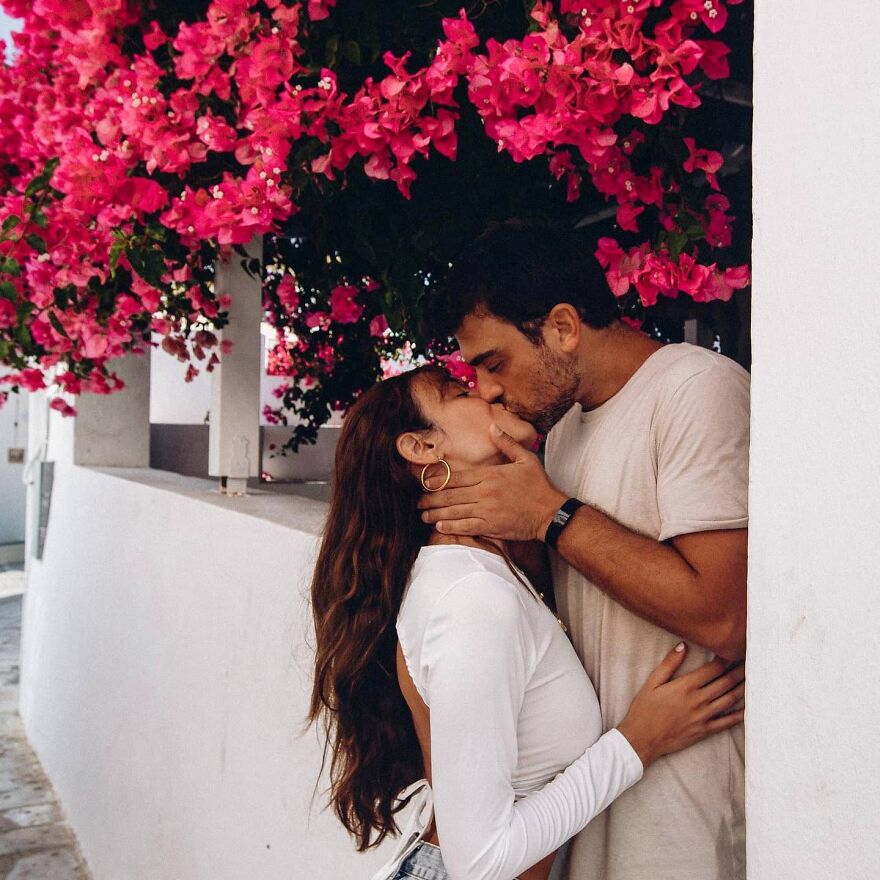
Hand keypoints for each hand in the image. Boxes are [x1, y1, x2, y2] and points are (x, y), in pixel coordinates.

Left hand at [417, 424, 566, 541]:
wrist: (551, 513)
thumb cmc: (539, 486)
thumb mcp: (525, 458)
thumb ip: (506, 443)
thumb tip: (492, 426)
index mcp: (490, 475)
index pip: (457, 477)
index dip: (438, 480)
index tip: (425, 483)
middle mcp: (485, 492)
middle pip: (450, 495)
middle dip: (431, 498)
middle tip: (418, 502)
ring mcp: (487, 510)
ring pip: (454, 511)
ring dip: (436, 513)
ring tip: (423, 515)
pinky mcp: (491, 526)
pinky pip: (466, 526)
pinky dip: (451, 526)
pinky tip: (439, 525)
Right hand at [616, 644, 745, 768]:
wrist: (642, 739)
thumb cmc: (644, 709)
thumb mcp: (652, 682)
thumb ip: (669, 663)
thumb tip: (683, 645)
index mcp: (685, 686)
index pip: (713, 669)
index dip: (727, 658)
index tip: (736, 650)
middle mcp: (698, 700)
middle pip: (725, 682)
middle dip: (740, 671)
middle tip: (753, 661)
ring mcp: (703, 716)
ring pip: (730, 700)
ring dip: (743, 688)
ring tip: (755, 679)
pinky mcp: (705, 730)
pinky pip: (727, 722)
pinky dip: (740, 714)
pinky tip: (749, 707)